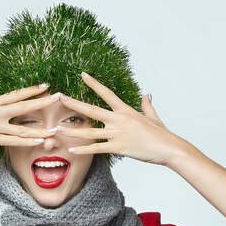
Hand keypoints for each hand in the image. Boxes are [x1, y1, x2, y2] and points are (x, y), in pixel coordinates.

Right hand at [0, 75, 61, 150]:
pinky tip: (40, 142)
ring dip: (41, 129)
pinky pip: (14, 142)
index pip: (16, 94)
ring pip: (23, 128)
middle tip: (59, 97)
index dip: (32, 90)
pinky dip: (28, 142)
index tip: (45, 86)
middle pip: (25, 106)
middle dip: (43, 102)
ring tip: (55, 129)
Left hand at [56, 72, 192, 165]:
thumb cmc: (161, 134)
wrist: (168, 148)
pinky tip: (71, 150)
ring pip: (89, 131)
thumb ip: (146, 105)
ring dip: (72, 130)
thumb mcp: (153, 116)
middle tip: (59, 97)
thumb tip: (147, 94)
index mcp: (125, 110)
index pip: (106, 93)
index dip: (93, 83)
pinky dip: (83, 150)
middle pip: (91, 109)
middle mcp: (119, 120)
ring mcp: (117, 133)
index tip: (82, 75)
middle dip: (74, 104)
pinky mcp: (118, 147)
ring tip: (57, 128)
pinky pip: (96, 148)